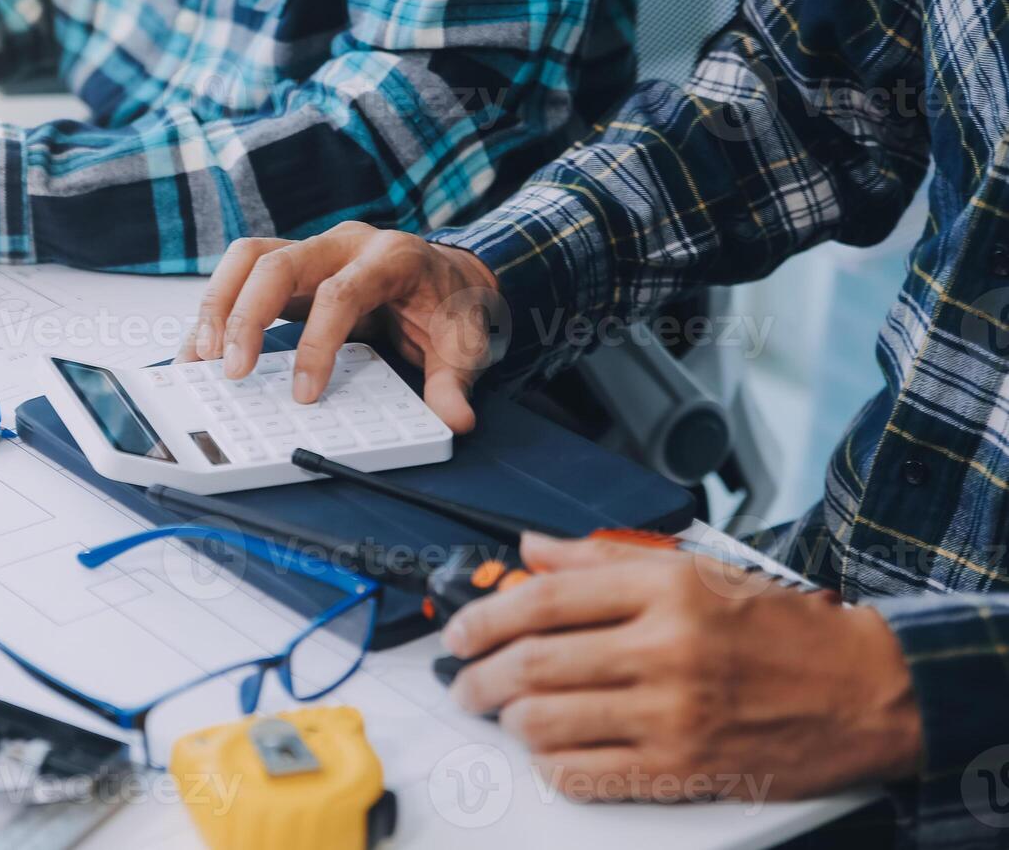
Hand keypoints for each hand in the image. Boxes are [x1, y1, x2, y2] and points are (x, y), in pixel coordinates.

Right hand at [176, 222, 504, 431]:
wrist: (447, 274)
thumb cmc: (448, 305)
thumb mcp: (464, 343)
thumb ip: (454, 382)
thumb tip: (456, 419)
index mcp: (390, 258)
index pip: (341, 293)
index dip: (317, 343)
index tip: (304, 393)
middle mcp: (344, 244)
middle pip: (279, 262)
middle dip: (246, 315)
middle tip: (231, 370)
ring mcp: (313, 250)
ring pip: (248, 257)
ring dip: (218, 304)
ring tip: (202, 357)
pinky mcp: (292, 266)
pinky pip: (242, 273)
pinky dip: (216, 308)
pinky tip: (201, 347)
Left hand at [444, 533, 921, 800]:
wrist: (863, 690)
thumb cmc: (778, 628)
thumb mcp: (694, 568)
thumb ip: (601, 559)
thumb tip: (530, 550)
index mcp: (665, 590)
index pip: (543, 600)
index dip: (484, 616)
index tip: (460, 631)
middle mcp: (665, 650)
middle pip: (534, 663)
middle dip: (478, 675)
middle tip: (464, 680)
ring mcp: (672, 716)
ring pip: (547, 722)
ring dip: (507, 720)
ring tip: (502, 712)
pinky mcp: (682, 770)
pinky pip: (585, 773)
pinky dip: (549, 762)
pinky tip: (547, 748)